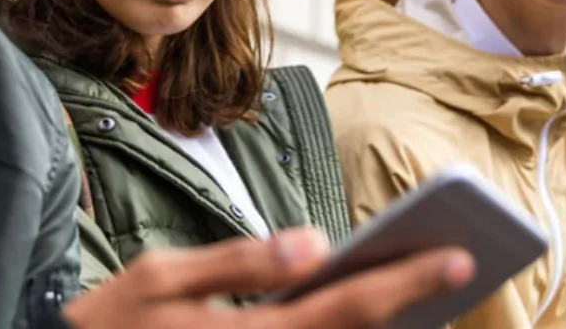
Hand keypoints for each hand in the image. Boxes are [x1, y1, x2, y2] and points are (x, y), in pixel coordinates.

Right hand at [62, 227, 474, 328]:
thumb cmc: (107, 326)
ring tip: (427, 293)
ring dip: (389, 328)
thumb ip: (237, 262)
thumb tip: (311, 244)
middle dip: (414, 306)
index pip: (341, 307)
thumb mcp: (157, 279)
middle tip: (459, 268)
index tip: (455, 256)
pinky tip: (370, 317)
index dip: (403, 282)